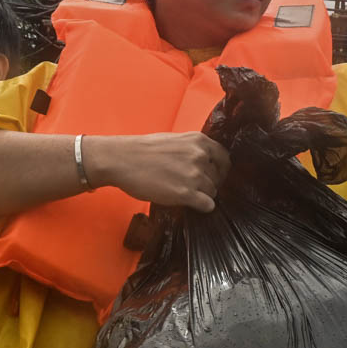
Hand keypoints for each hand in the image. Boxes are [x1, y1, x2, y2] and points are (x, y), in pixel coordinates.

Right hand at [84, 133, 230, 213]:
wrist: (122, 159)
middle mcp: (200, 156)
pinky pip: (207, 205)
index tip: (214, 176)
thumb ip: (192, 149)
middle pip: (217, 177)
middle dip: (209, 184)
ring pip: (213, 192)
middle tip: (194, 187)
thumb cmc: (143, 151)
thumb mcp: (175, 140)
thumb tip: (204, 162)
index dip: (220, 169)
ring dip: (202, 196)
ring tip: (184, 194)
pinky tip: (189, 203)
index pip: (224, 158)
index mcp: (199, 141)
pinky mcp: (186, 193)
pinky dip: (202, 207)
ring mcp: (195, 175)